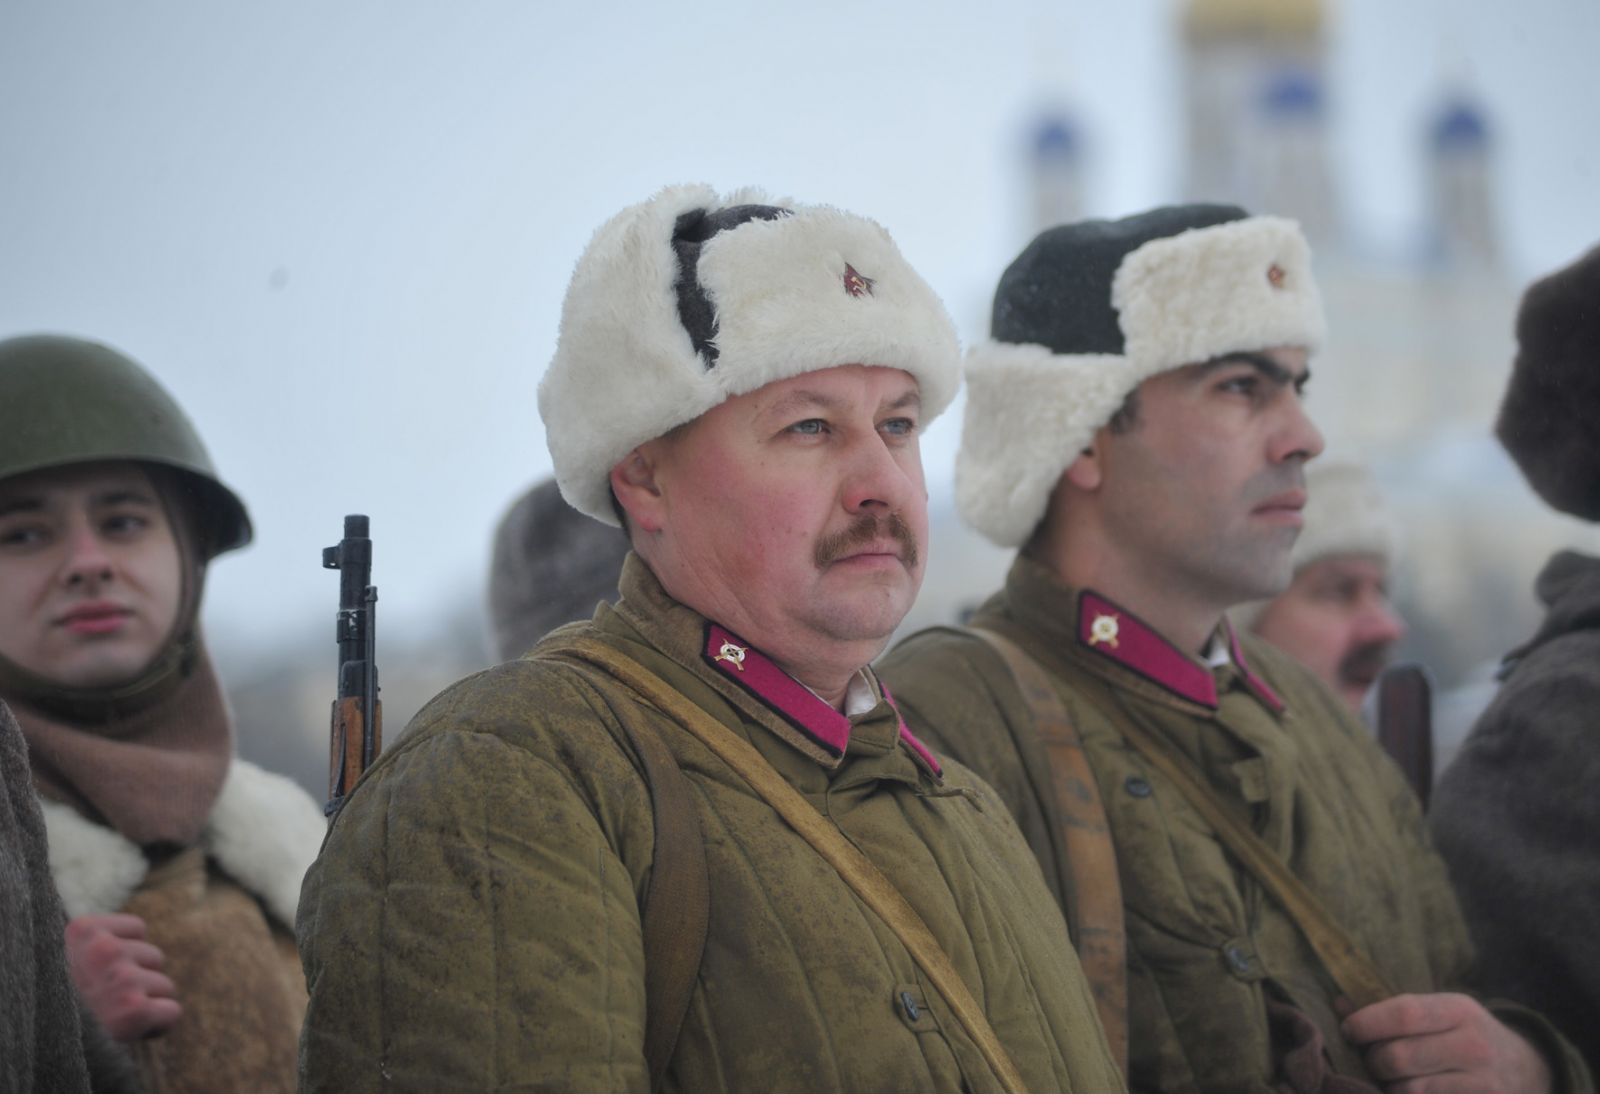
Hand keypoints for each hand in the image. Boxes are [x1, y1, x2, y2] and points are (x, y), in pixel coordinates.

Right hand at [64, 913, 181, 1041]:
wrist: (42, 1050)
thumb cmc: (64, 1004)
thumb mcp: (74, 956)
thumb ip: (102, 940)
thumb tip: (129, 930)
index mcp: (83, 930)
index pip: (137, 930)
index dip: (124, 955)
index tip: (95, 973)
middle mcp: (102, 951)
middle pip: (154, 958)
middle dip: (138, 980)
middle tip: (102, 1000)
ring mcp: (120, 979)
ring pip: (164, 986)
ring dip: (145, 1002)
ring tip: (111, 1014)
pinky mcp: (133, 1009)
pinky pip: (171, 1012)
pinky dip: (159, 1023)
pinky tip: (129, 1028)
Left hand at [1341, 992, 1550, 1092]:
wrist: (1525, 1070)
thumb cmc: (1466, 1035)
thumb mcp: (1440, 1012)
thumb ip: (1391, 1009)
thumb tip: (1339, 1004)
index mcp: (1459, 1010)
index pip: (1404, 1013)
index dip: (1367, 1023)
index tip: (1349, 1030)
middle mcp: (1474, 1046)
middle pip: (1399, 1057)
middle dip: (1372, 1060)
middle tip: (1370, 1060)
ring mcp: (1481, 1084)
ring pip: (1408, 1090)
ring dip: (1387, 1087)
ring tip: (1389, 1079)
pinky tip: (1407, 1092)